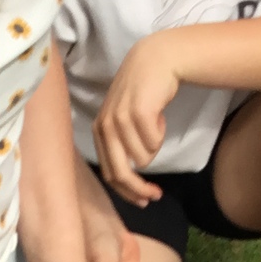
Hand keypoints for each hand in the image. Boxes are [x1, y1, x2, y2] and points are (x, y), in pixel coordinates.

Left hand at [93, 35, 179, 204]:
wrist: (156, 60)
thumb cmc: (143, 93)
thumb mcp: (123, 119)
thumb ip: (120, 145)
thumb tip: (128, 181)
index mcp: (99, 131)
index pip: (109, 173)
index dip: (126, 192)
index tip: (144, 201)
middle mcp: (105, 126)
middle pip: (121, 174)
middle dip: (139, 190)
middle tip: (156, 196)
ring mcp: (120, 119)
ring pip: (143, 158)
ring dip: (154, 145)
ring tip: (154, 124)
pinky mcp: (138, 113)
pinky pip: (154, 142)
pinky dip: (161, 133)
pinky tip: (159, 115)